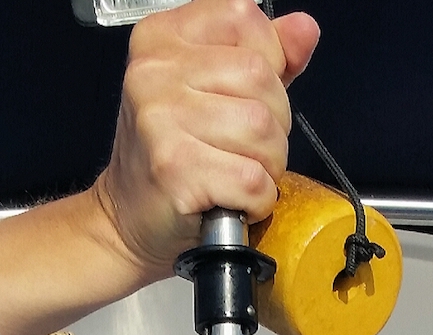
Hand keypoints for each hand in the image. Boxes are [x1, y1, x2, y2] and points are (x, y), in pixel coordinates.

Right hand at [94, 0, 320, 281]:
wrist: (128, 216)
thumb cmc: (172, 155)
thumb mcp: (212, 91)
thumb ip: (262, 57)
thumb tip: (304, 30)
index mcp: (162, 38)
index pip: (244, 17)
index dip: (269, 61)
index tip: (250, 96)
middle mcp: (154, 71)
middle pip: (260, 76)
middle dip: (274, 123)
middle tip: (247, 148)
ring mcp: (160, 119)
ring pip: (262, 129)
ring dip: (268, 165)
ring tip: (241, 174)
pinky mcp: (174, 169)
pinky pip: (251, 179)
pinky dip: (257, 199)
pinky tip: (236, 199)